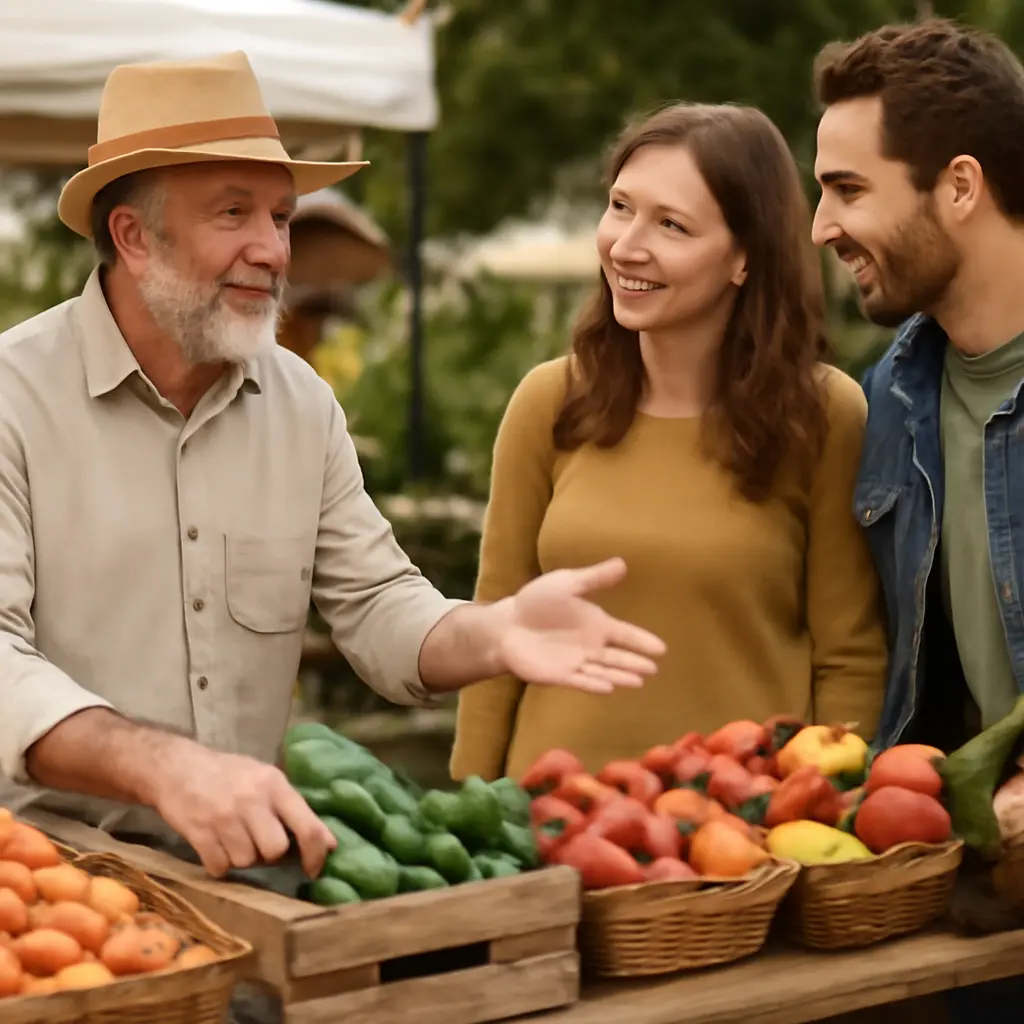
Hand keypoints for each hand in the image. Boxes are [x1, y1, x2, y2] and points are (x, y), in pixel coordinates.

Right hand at [149, 744, 335, 877]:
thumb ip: (293, 807)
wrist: (176, 766)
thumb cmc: (228, 774)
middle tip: (260, 844)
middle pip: (276, 850)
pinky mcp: (199, 833)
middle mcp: (252, 800)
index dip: (316, 854)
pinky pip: (219, 867)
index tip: (315, 869)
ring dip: (242, 858)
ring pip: (247, 861)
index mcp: (275, 784)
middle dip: (270, 855)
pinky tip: (215, 846)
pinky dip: (219, 864)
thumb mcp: (264, 777)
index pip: (307, 826)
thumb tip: (328, 843)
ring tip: (233, 839)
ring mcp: (225, 817)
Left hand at [500, 557, 665, 692]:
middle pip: (618, 656)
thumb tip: (623, 564)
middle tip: (654, 669)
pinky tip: (609, 687)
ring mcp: (577, 662)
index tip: (661, 648)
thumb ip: (593, 578)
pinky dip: (594, 684)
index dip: (642, 640)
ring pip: (604, 671)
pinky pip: (581, 681)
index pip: (625, 634)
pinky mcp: (561, 675)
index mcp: (596, 624)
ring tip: (639, 681)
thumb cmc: (536, 602)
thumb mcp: (565, 584)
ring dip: (621, 676)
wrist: (506, 625)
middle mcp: (591, 646)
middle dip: (636, 662)